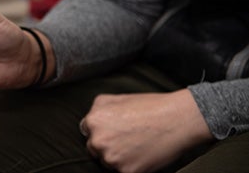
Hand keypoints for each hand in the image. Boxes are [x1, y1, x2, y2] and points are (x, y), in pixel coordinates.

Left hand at [79, 90, 212, 172]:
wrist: (176, 119)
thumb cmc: (148, 107)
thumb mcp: (115, 99)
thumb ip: (96, 110)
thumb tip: (89, 121)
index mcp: (93, 122)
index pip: (87, 133)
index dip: (101, 132)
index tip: (112, 132)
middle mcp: (99, 141)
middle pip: (95, 150)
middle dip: (107, 145)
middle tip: (126, 138)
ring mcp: (112, 158)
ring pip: (108, 162)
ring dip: (118, 157)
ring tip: (136, 144)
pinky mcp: (127, 172)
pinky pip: (123, 172)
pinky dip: (132, 166)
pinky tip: (142, 153)